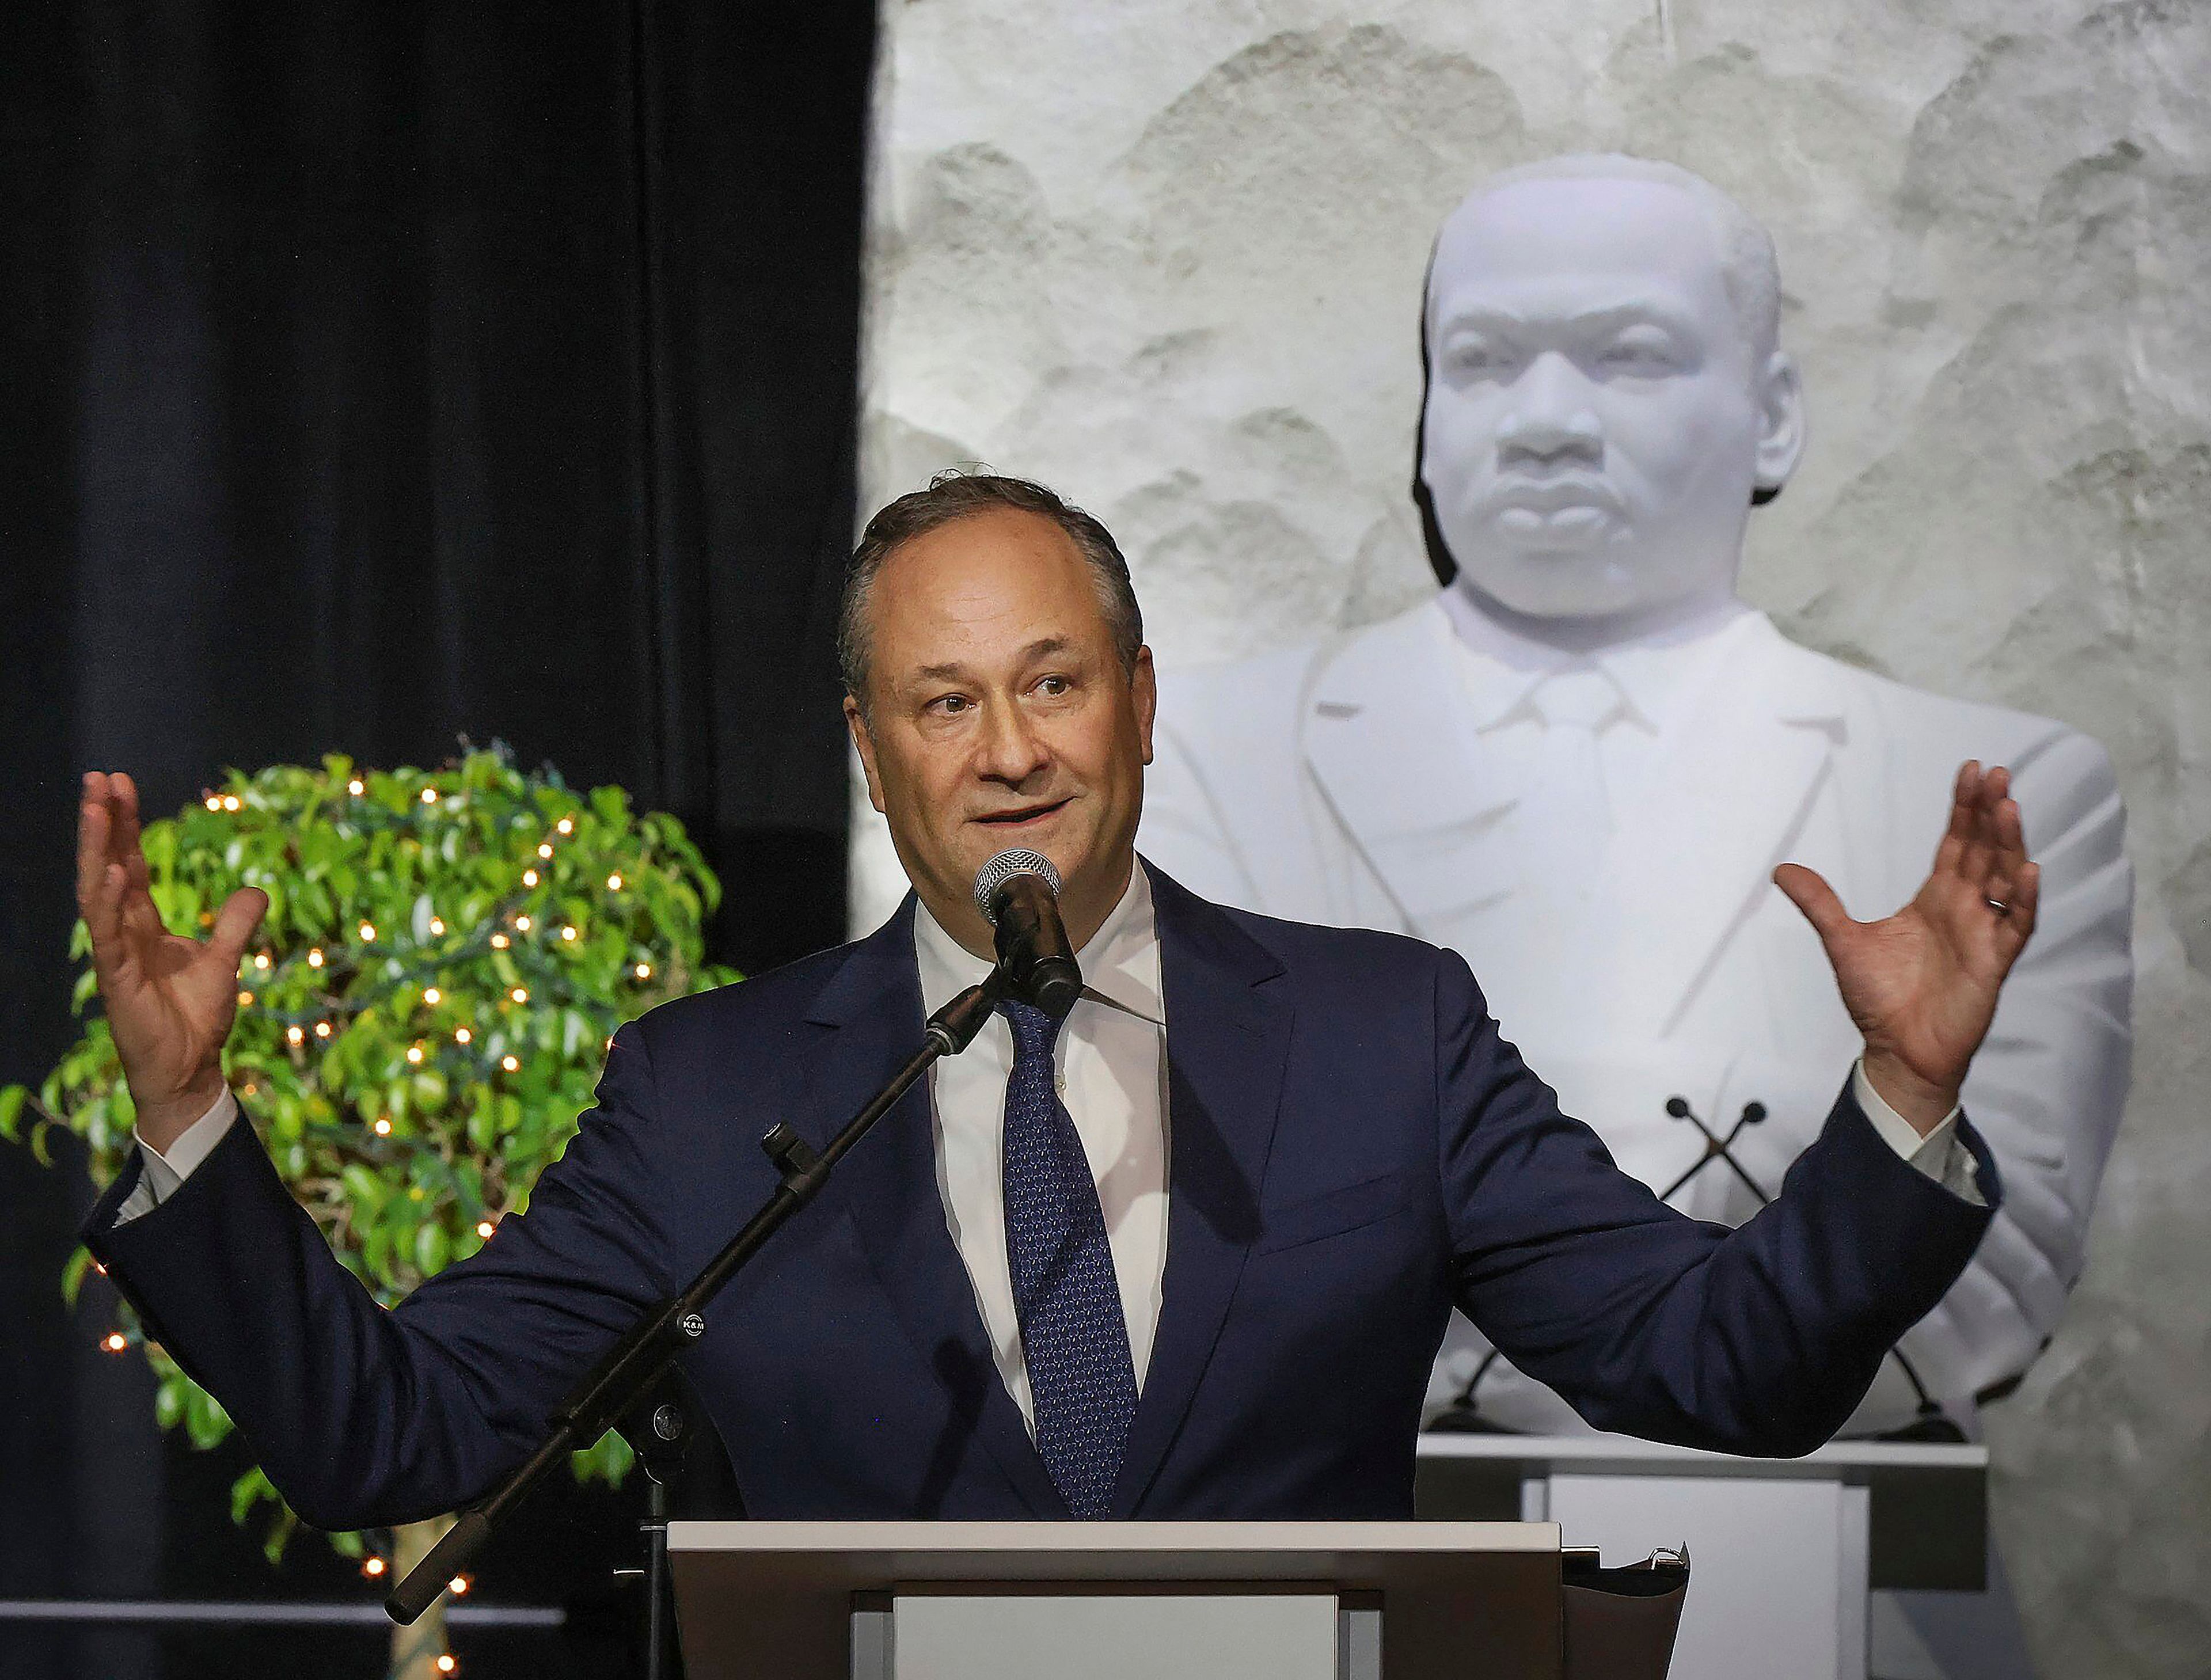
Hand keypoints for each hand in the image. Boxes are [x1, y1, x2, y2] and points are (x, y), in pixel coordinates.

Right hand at [76, 771, 268, 1152]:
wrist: (191, 1069)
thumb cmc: (197, 1020)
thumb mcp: (225, 962)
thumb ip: (236, 925)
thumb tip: (257, 889)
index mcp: (143, 926)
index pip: (129, 863)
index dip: (125, 825)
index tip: (121, 784)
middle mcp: (123, 933)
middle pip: (106, 866)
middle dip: (102, 823)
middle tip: (97, 777)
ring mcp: (115, 955)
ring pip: (97, 892)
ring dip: (96, 850)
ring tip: (96, 808)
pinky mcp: (117, 979)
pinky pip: (107, 934)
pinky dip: (109, 902)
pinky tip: (111, 872)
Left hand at [1774, 761, 2038, 1134]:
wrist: (1898, 1051)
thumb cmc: (1879, 999)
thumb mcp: (1842, 941)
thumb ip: (1819, 903)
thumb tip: (1781, 869)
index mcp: (1935, 898)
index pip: (1956, 843)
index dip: (1964, 809)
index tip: (1972, 771)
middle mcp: (1964, 908)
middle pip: (1984, 850)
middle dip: (1991, 813)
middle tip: (1997, 775)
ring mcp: (1983, 932)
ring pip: (2006, 878)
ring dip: (2010, 844)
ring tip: (2009, 808)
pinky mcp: (1994, 962)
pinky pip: (2017, 925)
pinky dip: (2024, 899)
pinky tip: (2027, 870)